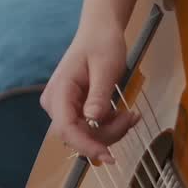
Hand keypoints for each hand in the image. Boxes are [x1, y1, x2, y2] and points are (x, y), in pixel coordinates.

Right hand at [39, 19, 139, 163]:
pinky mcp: (74, 110)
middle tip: (131, 118)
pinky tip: (123, 114)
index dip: (87, 145)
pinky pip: (90, 128)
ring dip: (111, 131)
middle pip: (77, 135)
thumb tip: (93, 119)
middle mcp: (56, 103)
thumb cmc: (102, 44)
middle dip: (106, 135)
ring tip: (131, 115)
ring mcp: (64, 108)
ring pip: (85, 135)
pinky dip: (109, 126)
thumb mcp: (106, 68)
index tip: (109, 156)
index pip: (66, 128)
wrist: (100, 31)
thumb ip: (99, 94)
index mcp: (59, 92)